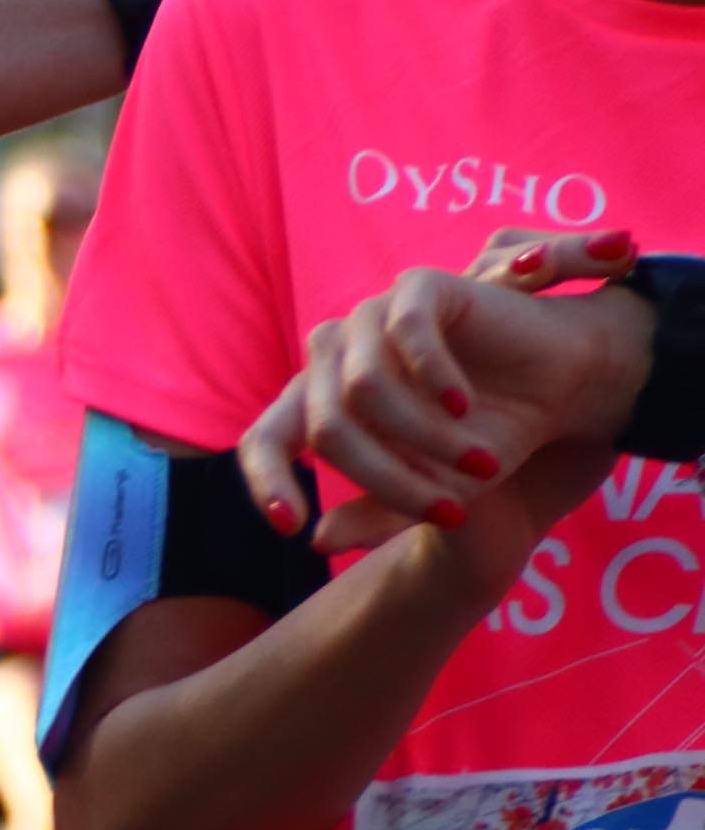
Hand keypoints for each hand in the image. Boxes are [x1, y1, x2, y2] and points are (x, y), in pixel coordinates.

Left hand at [237, 228, 650, 553]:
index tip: (292, 526)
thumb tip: (317, 540)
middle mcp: (333, 356)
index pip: (265, 439)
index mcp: (320, 402)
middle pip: (328, 428)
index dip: (267, 482)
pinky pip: (404, 335)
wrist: (565, 383)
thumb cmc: (490, 436)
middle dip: (389, 479)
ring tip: (477, 463)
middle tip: (450, 509)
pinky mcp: (416, 288)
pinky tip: (464, 406)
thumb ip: (376, 513)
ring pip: (363, 387)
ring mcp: (370, 317)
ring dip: (424, 438)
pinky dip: (434, 378)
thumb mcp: (435, 490)